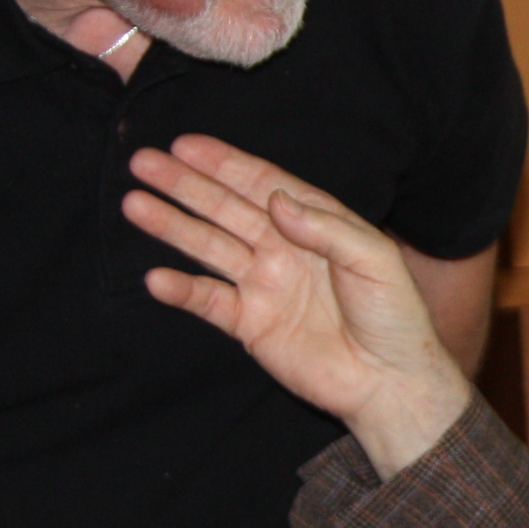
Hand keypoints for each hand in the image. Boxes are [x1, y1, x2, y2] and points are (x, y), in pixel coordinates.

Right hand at [124, 135, 475, 475]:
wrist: (391, 382)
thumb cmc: (394, 316)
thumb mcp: (374, 260)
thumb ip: (326, 228)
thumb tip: (277, 200)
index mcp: (314, 223)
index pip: (261, 184)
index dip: (224, 164)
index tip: (185, 146)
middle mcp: (282, 248)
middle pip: (225, 208)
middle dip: (185, 185)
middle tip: (143, 162)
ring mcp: (264, 285)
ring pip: (208, 247)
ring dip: (172, 226)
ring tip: (134, 204)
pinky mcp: (251, 324)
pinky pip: (209, 301)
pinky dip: (183, 290)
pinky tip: (156, 277)